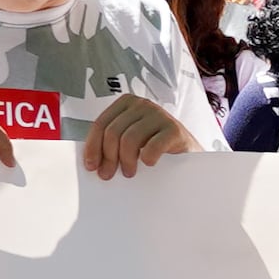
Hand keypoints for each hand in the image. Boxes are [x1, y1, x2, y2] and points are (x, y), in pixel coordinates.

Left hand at [78, 93, 192, 181]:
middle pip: (113, 132)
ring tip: (129, 172)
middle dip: (108, 157)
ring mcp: (159, 114)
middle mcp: (142, 104)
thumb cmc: (155, 146)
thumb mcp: (130, 139)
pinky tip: (149, 163)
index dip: (93, 147)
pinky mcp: (174, 129)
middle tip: (109, 174)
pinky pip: (152, 146)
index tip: (91, 165)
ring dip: (126, 161)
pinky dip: (147, 158)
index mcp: (127, 104)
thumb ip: (112, 142)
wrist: (187, 152)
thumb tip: (92, 161)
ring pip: (129, 139)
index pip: (101, 124)